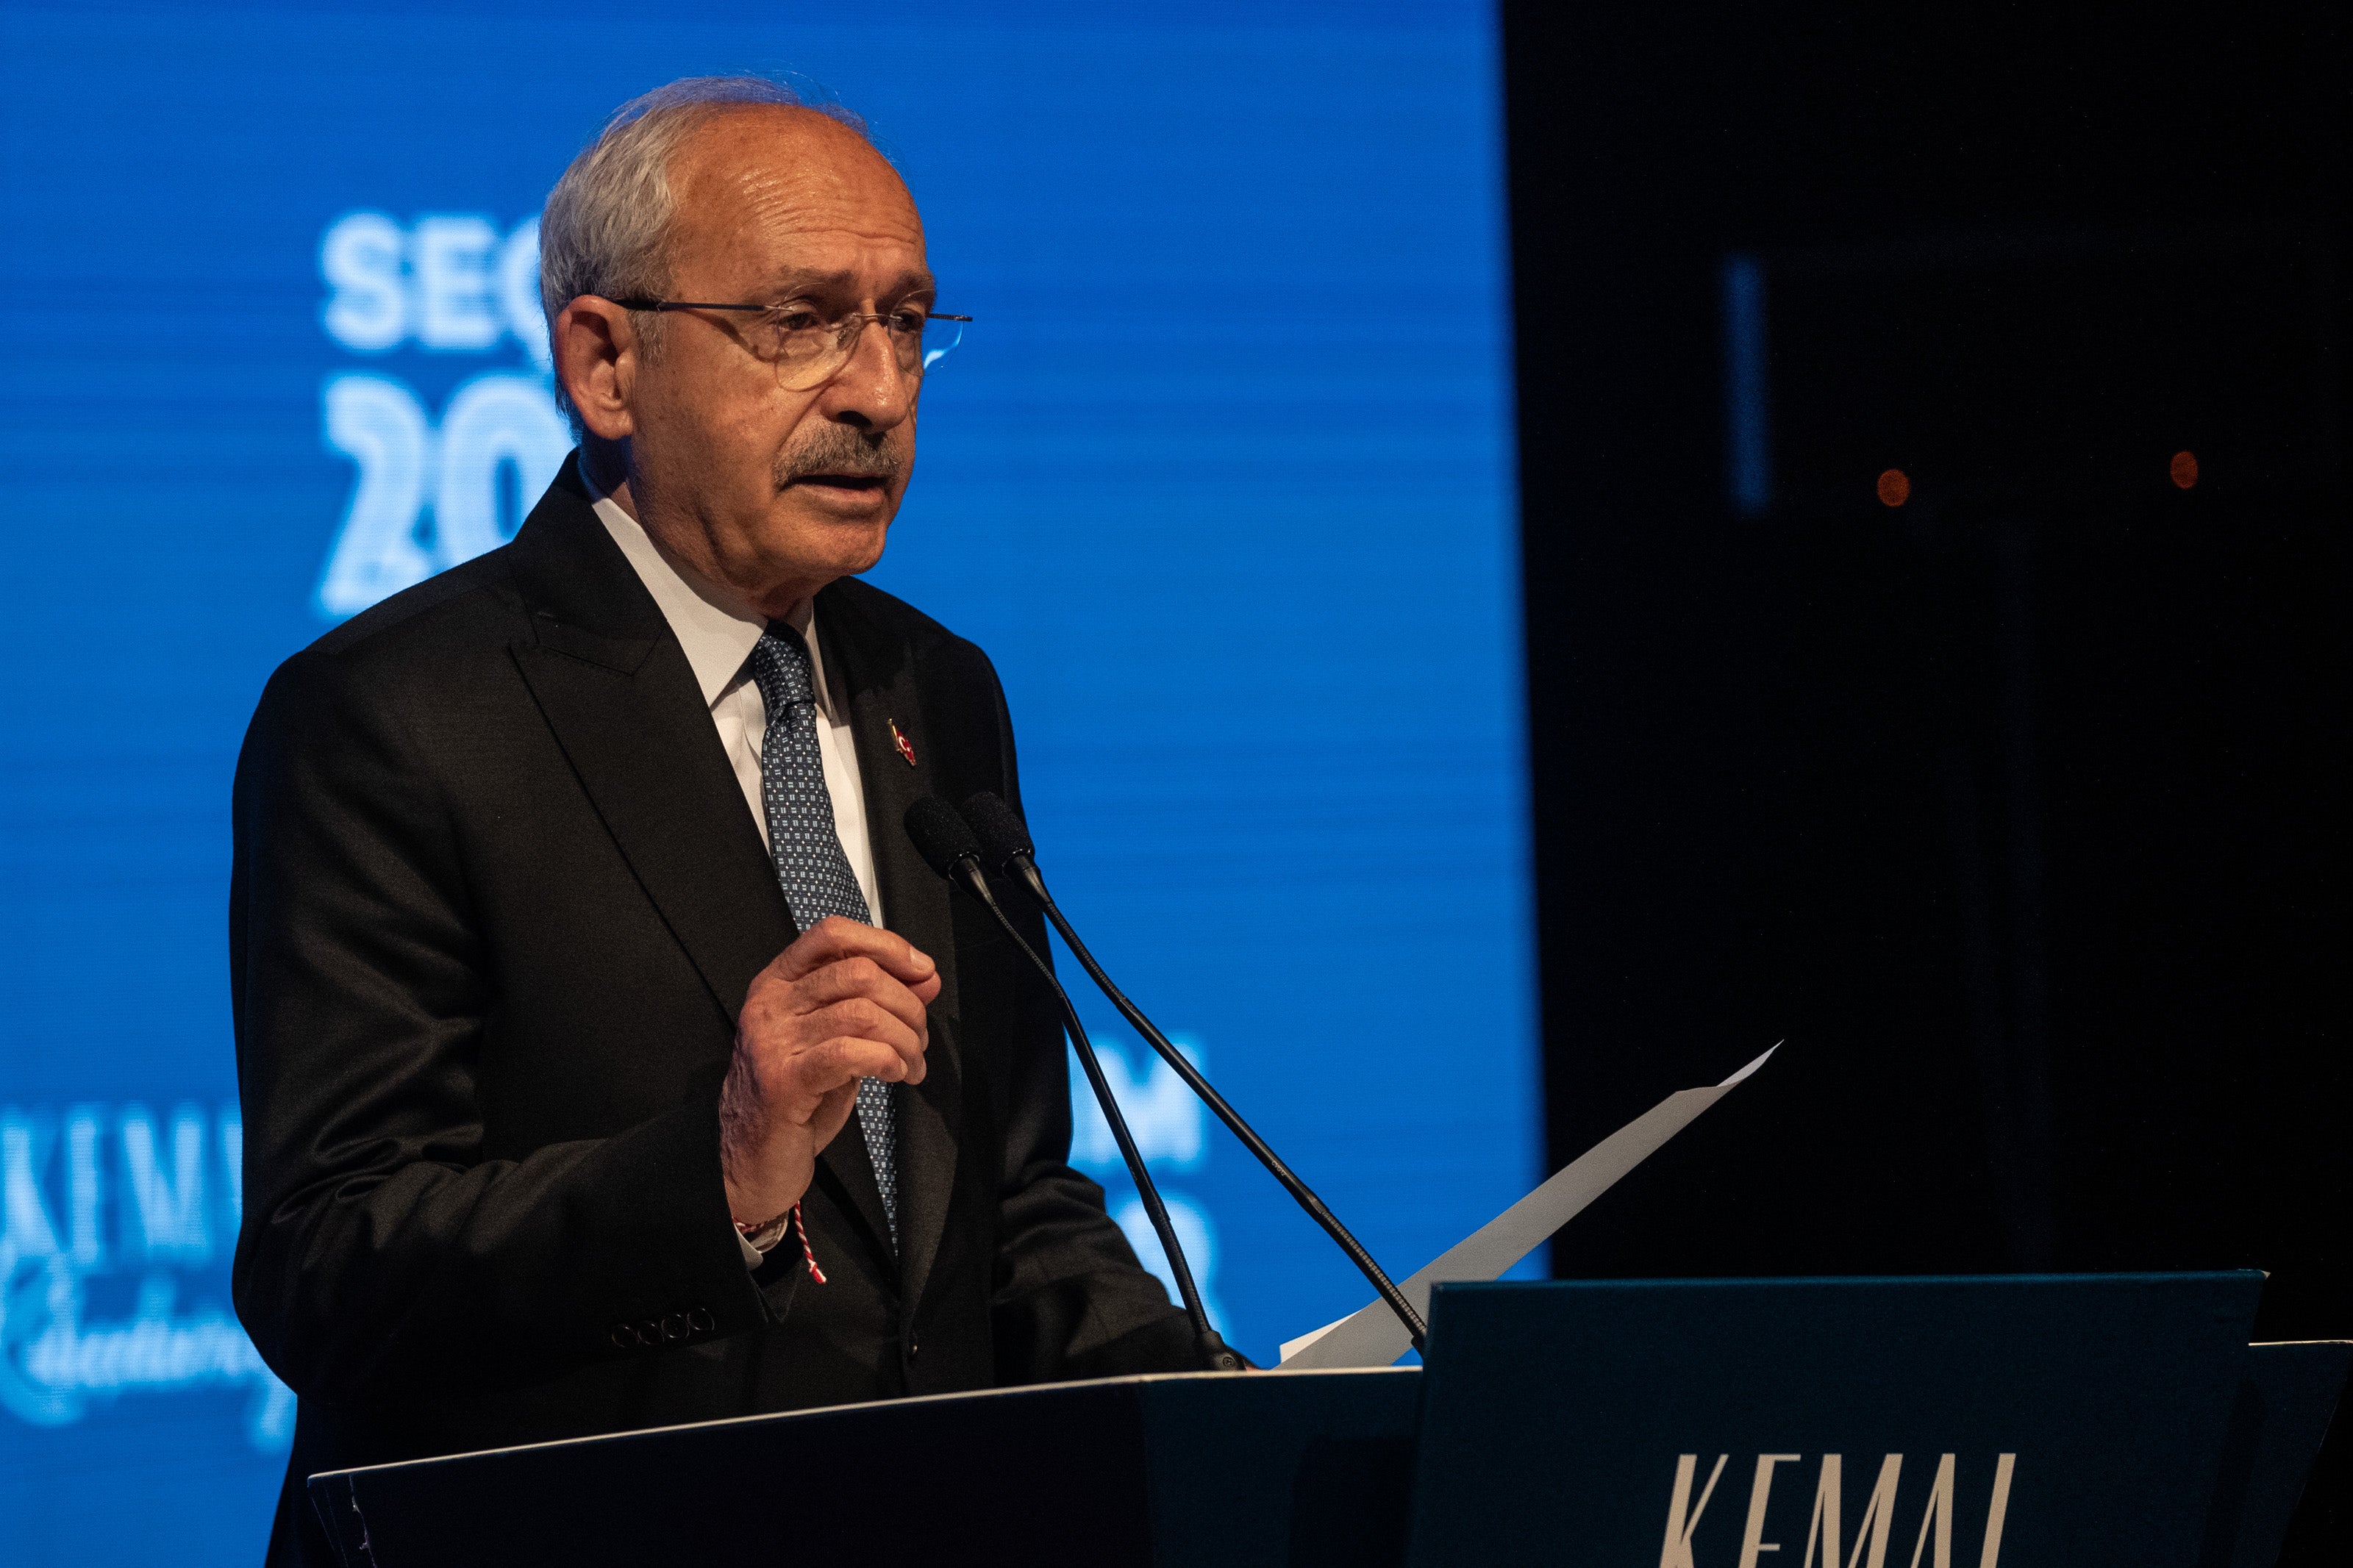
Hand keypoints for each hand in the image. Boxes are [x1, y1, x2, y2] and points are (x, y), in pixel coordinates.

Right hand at [718, 916, 940, 1225]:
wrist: (753, 1157)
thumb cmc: (797, 1097)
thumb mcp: (838, 1039)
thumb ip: (876, 1004)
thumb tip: (925, 978)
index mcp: (779, 983)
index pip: (832, 935)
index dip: (886, 945)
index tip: (922, 970)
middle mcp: (771, 1004)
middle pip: (858, 972)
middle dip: (907, 1004)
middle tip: (918, 1037)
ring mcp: (773, 1041)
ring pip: (862, 1012)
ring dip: (904, 1039)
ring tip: (911, 1062)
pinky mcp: (784, 1080)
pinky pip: (851, 1052)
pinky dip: (888, 1060)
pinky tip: (895, 1074)